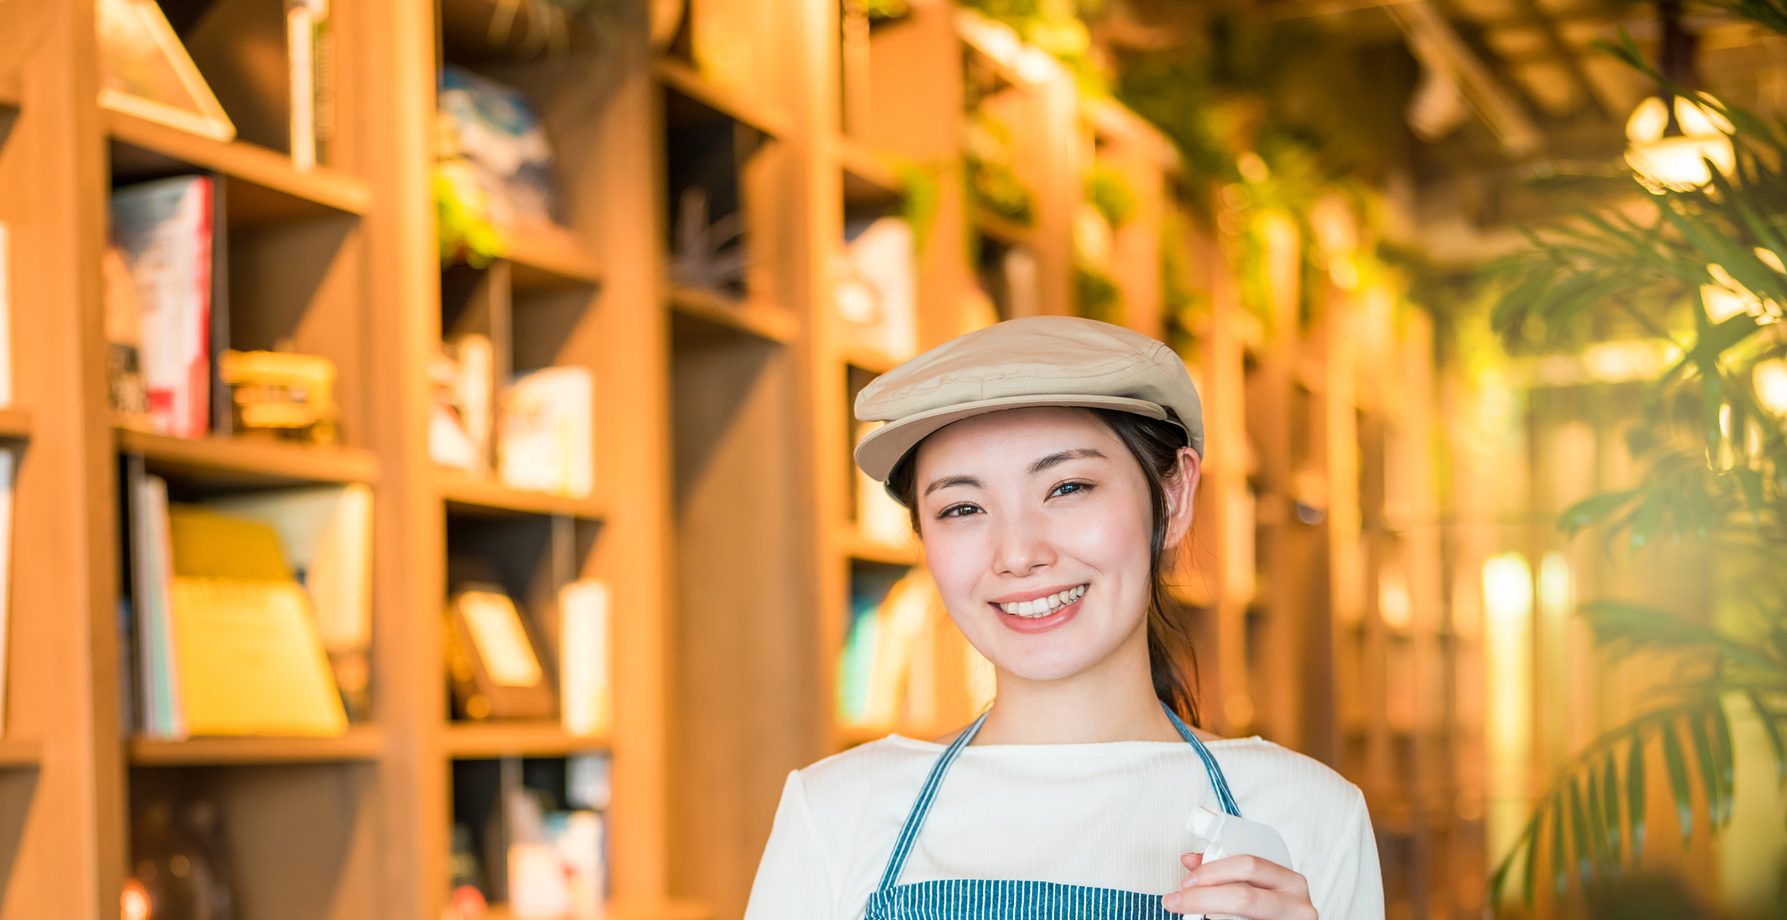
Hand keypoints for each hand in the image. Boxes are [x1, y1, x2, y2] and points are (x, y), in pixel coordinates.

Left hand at [1160, 851, 1316, 918]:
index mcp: (1290, 883)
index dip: (1213, 871)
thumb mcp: (1259, 889)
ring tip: (1187, 914)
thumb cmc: (1275, 912)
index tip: (1187, 881)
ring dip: (1206, 915)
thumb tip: (1191, 861)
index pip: (1249, 866)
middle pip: (1243, 897)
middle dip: (1203, 897)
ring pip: (1242, 917)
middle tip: (1178, 901)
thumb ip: (1228, 873)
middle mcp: (1296, 905)